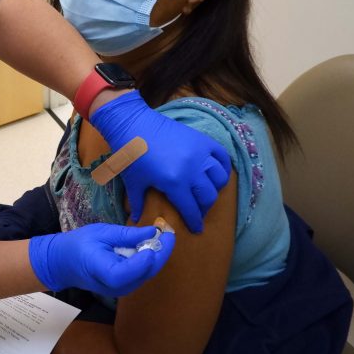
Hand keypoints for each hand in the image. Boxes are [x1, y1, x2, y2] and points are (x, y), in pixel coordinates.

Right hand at [28, 224, 174, 296]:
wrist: (63, 263)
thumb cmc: (79, 244)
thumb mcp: (101, 232)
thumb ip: (126, 235)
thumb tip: (152, 232)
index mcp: (104, 272)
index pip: (129, 270)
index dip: (146, 257)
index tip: (159, 237)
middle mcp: (115, 286)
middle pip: (145, 273)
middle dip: (161, 252)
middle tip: (169, 232)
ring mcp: (121, 290)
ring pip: (147, 274)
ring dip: (157, 256)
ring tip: (164, 236)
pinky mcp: (124, 287)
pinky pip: (142, 274)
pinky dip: (149, 260)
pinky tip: (152, 245)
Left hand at [90, 91, 230, 231]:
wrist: (133, 124)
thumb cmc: (131, 155)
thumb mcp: (133, 182)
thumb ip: (137, 202)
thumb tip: (136, 219)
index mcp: (174, 182)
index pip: (191, 208)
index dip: (194, 222)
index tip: (197, 229)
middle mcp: (192, 169)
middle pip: (208, 196)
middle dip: (204, 208)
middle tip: (197, 211)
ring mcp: (200, 153)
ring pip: (219, 178)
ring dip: (214, 189)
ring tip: (206, 192)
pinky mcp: (202, 140)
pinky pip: (222, 156)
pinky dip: (223, 167)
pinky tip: (216, 173)